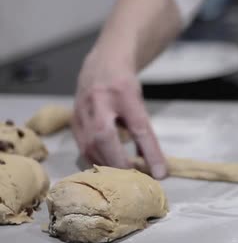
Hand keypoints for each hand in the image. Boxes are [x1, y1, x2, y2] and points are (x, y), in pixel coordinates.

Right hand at [72, 51, 166, 178]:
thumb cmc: (125, 86)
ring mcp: (81, 109)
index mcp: (123, 92)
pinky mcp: (73, 120)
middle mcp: (99, 99)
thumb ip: (144, 131)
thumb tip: (153, 165)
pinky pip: (82, 147)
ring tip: (124, 177)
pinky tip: (107, 169)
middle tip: (135, 178)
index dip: (150, 152)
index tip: (160, 173)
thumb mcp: (139, 102)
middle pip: (105, 137)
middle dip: (120, 162)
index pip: (139, 126)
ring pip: (90, 145)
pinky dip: (96, 161)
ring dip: (108, 166)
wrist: (101, 64)